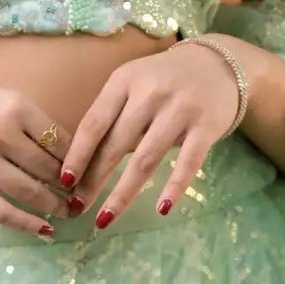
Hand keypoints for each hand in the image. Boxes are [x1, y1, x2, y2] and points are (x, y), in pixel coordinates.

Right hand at [0, 83, 69, 232]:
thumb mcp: (8, 102)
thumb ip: (37, 127)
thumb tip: (73, 161)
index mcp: (17, 108)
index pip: (62, 142)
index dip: (80, 163)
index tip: (87, 176)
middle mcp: (0, 133)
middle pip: (49, 169)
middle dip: (70, 188)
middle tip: (82, 199)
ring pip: (29, 192)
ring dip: (54, 206)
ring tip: (66, 213)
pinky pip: (1, 210)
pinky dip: (27, 223)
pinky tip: (44, 230)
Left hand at [59, 40, 246, 226]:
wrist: (220, 64)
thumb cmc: (166, 81)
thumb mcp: (134, 84)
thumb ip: (114, 116)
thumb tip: (83, 163)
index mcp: (124, 81)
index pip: (94, 123)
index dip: (77, 154)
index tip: (64, 182)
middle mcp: (150, 93)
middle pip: (116, 144)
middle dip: (94, 180)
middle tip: (77, 208)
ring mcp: (180, 109)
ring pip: (145, 159)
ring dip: (123, 193)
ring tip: (105, 218)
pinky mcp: (206, 126)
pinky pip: (188, 162)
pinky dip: (174, 187)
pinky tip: (161, 209)